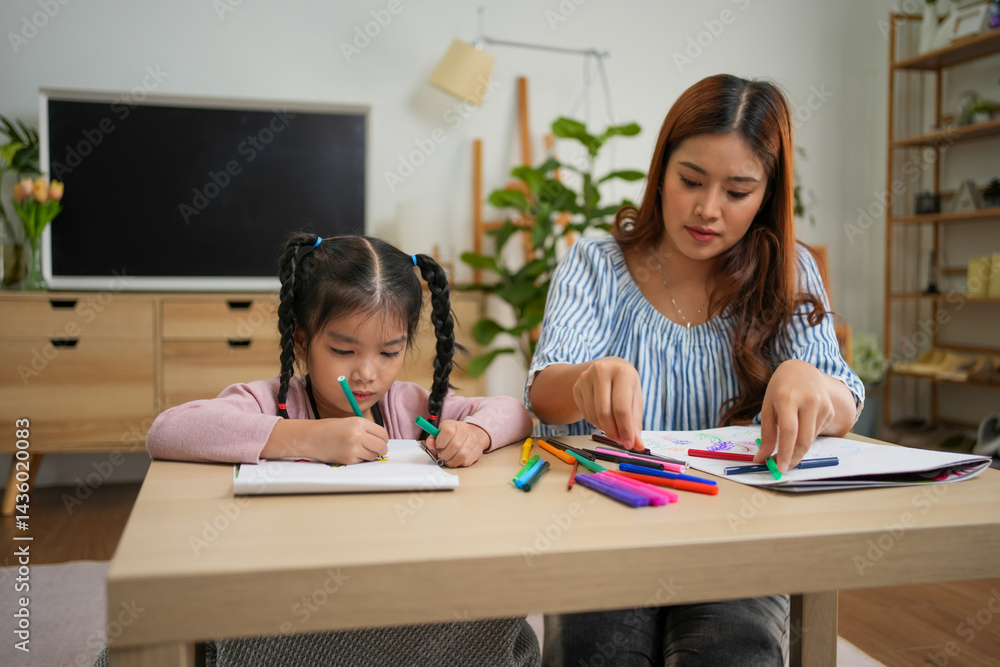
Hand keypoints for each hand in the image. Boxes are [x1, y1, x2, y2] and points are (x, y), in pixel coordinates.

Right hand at [263, 417, 388, 463]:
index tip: (380, 441)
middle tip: (375, 449)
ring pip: (374, 455)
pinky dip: (359, 459)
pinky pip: (362, 461)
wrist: (310, 437)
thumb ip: (366, 429)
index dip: (383, 439)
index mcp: (360, 423)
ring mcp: (354, 448)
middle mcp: (358, 435)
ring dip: (370, 455)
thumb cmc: (329, 429)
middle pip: (382, 446)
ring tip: (359, 450)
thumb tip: (382, 440)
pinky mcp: (348, 459)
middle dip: (381, 449)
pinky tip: (349, 453)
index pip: (383, 433)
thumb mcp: (350, 422)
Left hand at [427, 421, 489, 466]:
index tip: (437, 446)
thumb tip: (430, 444)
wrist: (474, 434)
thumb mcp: (441, 431)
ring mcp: (473, 442)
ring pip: (461, 455)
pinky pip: (466, 462)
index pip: (447, 432)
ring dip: (451, 460)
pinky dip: (458, 463)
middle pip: (455, 445)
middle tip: (441, 455)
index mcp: (455, 424)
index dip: (440, 442)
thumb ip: (433, 438)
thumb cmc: (454, 434)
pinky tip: (455, 459)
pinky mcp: (477, 452)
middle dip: (444, 454)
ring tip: (447, 459)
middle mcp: (465, 431)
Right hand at [572, 357, 644, 450]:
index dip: (625, 429)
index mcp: (622, 372)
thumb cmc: (625, 385)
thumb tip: (637, 446)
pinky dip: (596, 423)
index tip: (629, 444)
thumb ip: (635, 422)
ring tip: (614, 428)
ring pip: (593, 415)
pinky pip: (586, 414)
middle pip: (604, 413)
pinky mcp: (576, 387)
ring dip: (604, 428)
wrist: (607, 368)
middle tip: (620, 440)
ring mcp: (585, 378)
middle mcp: (601, 371)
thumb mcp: (635, 399)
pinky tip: (603, 418)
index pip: (621, 408)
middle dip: (613, 432)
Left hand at [755, 360, 837, 471]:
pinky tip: (800, 426)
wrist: (802, 371)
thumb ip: (766, 434)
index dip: (785, 452)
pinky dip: (806, 437)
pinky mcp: (830, 410)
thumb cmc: (780, 389)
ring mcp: (823, 405)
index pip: (789, 431)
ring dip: (798, 448)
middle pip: (803, 439)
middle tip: (784, 467)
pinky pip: (816, 432)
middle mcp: (808, 401)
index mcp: (788, 398)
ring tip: (787, 445)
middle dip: (794, 458)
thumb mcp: (767, 407)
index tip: (780, 467)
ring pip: (810, 438)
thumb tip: (761, 458)